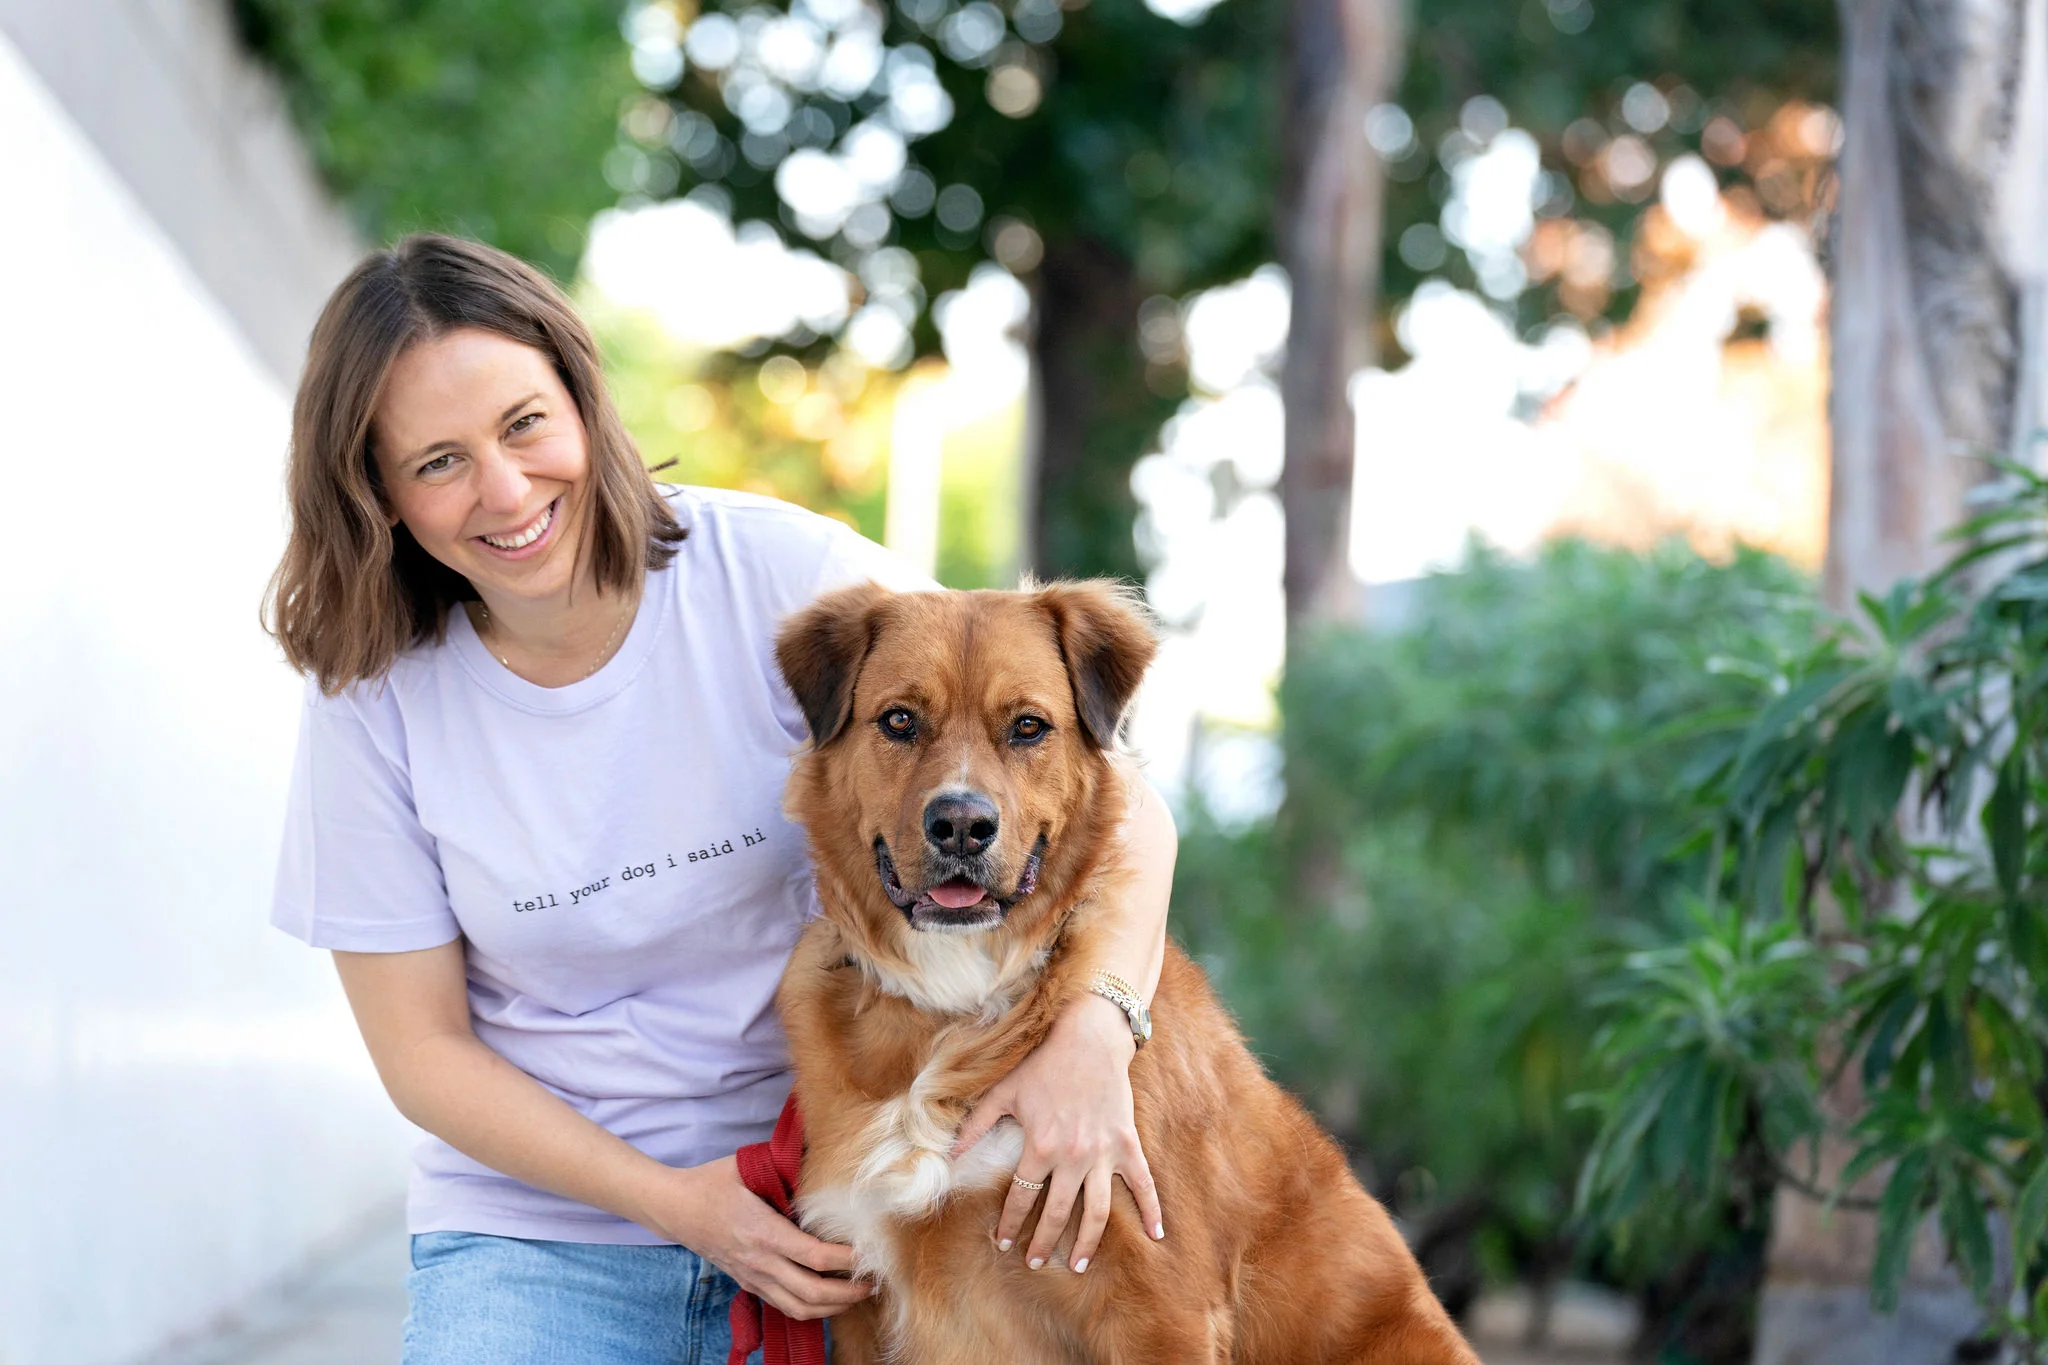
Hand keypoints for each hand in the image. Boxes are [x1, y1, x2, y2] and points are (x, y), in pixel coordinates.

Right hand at [644, 1156, 873, 1320]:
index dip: (846, 1260)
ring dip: (833, 1307)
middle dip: (848, 1292)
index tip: (869, 1253)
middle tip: (874, 1282)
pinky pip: (784, 1305)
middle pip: (812, 1292)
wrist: (674, 1208)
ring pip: (799, 1307)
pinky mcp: (748, 1284)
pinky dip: (811, 1309)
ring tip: (858, 1295)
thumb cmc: (712, 1182)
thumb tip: (821, 1151)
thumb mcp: (747, 1164)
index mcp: (763, 1231)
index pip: (814, 1256)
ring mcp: (753, 1277)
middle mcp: (760, 1261)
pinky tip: (829, 1300)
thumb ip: (784, 1164)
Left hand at [949, 993, 1165, 1272]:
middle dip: (1044, 1242)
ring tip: (1077, 1264)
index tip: (1002, 1241)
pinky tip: (1155, 1234)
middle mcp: (1073, 1157)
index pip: (1021, 1198)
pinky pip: (1143, 1184)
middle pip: (1057, 1213)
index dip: (1010, 1224)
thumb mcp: (1003, 1092)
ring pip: (1097, 1212)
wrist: (1089, 1038)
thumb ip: (975, 1126)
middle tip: (1035, 1262)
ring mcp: (1104, 1154)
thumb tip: (949, 1156)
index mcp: (1040, 1147)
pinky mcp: (1127, 1145)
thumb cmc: (1043, 1064)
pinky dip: (1152, 1210)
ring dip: (1087, 1242)